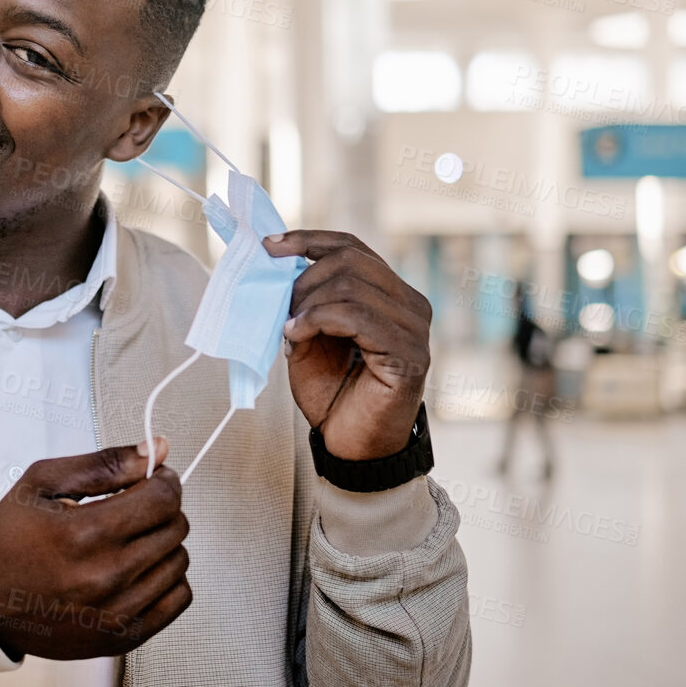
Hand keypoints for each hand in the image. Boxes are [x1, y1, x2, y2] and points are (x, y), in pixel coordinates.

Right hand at [0, 439, 190, 659]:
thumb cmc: (7, 542)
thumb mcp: (43, 483)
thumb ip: (105, 464)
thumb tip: (156, 451)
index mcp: (83, 533)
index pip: (163, 498)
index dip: (163, 481)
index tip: (152, 481)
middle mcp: (104, 576)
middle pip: (175, 527)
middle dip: (161, 509)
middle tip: (135, 509)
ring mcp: (116, 612)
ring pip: (179, 562)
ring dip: (163, 544)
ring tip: (130, 542)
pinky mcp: (122, 637)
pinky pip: (178, 600)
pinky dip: (167, 580)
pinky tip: (141, 571)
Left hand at [264, 230, 431, 459]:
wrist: (350, 446)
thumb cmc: (333, 392)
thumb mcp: (310, 336)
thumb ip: (305, 302)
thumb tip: (278, 264)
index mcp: (391, 294)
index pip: (352, 247)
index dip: (309, 240)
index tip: (271, 246)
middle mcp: (411, 305)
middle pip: (349, 260)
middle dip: (303, 279)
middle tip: (281, 309)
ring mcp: (414, 329)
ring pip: (351, 286)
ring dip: (307, 305)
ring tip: (290, 331)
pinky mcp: (408, 355)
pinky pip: (357, 316)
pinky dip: (317, 321)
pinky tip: (298, 336)